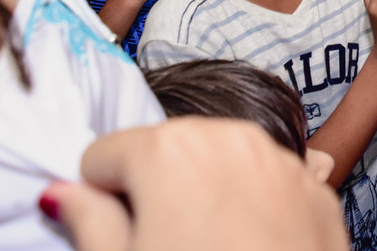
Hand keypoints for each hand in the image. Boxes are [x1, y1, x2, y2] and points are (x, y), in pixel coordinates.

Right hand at [39, 117, 348, 250]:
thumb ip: (88, 221)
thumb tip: (63, 195)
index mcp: (168, 149)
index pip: (103, 155)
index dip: (102, 198)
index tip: (120, 233)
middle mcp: (228, 137)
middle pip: (165, 151)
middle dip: (157, 191)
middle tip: (164, 247)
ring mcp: (278, 160)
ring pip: (218, 162)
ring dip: (204, 194)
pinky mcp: (313, 189)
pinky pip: (264, 183)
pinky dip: (251, 207)